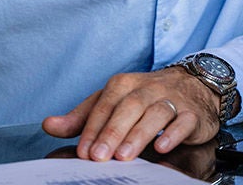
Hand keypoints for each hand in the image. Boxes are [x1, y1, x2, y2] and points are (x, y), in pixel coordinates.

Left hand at [42, 67, 218, 161]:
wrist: (192, 85)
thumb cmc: (144, 97)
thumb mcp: (111, 102)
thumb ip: (82, 117)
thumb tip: (49, 125)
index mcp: (123, 84)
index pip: (105, 104)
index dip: (93, 128)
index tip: (84, 152)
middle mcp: (147, 88)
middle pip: (129, 107)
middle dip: (112, 132)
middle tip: (99, 157)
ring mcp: (172, 99)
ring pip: (155, 113)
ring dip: (139, 134)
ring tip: (125, 155)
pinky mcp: (192, 113)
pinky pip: (184, 121)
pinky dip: (174, 133)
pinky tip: (162, 147)